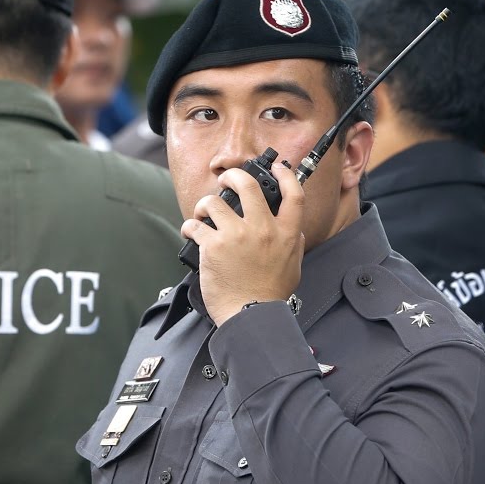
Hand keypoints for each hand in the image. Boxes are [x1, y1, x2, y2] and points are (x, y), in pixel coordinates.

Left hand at [182, 161, 303, 326]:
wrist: (251, 315)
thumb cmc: (270, 295)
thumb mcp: (294, 266)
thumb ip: (293, 243)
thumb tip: (293, 230)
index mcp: (285, 233)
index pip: (293, 194)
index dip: (285, 174)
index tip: (278, 168)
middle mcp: (262, 229)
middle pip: (248, 185)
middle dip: (233, 176)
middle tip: (226, 181)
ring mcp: (237, 236)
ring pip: (214, 203)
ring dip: (204, 206)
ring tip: (202, 215)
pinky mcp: (213, 246)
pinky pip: (195, 225)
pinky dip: (190, 227)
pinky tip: (191, 233)